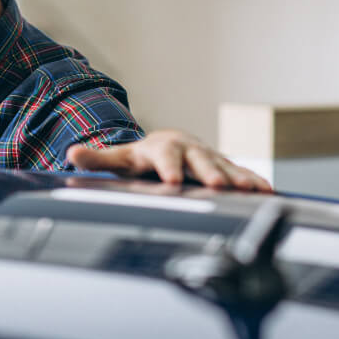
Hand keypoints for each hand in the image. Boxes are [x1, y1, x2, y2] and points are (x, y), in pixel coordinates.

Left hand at [66, 129, 272, 190]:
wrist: (168, 145)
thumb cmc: (142, 157)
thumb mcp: (121, 159)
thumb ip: (98, 159)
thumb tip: (71, 154)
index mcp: (162, 148)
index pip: (164, 157)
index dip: (168, 167)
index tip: (172, 180)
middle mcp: (188, 150)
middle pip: (199, 161)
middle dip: (209, 172)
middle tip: (217, 185)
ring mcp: (208, 158)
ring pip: (224, 166)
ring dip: (238, 178)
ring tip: (251, 191)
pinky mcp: (223, 166)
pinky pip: (241, 173)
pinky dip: (254, 181)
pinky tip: (267, 193)